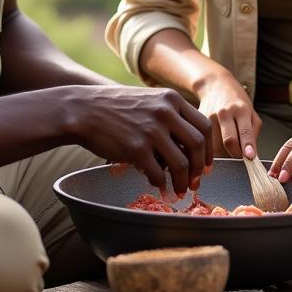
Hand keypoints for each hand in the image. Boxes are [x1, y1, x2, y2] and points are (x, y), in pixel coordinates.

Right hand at [67, 85, 212, 194]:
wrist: (83, 110)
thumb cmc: (114, 108)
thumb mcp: (148, 100)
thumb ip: (169, 116)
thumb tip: (188, 147)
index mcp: (171, 99)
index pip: (204, 126)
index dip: (209, 149)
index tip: (205, 164)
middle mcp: (166, 112)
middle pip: (198, 145)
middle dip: (200, 169)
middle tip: (195, 183)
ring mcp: (152, 130)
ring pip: (182, 164)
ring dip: (183, 182)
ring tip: (178, 191)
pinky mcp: (136, 148)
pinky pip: (158, 173)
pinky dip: (161, 184)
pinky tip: (158, 187)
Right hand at [196, 76, 261, 159]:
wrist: (215, 85)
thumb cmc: (236, 101)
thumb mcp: (251, 113)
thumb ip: (253, 134)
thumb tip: (251, 156)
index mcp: (241, 110)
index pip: (245, 131)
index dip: (248, 146)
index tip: (250, 157)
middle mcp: (224, 112)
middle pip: (229, 141)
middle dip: (235, 154)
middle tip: (238, 155)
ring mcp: (209, 116)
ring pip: (215, 146)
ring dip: (221, 153)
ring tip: (225, 147)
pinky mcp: (198, 121)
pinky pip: (205, 142)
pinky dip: (210, 148)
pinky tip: (214, 142)